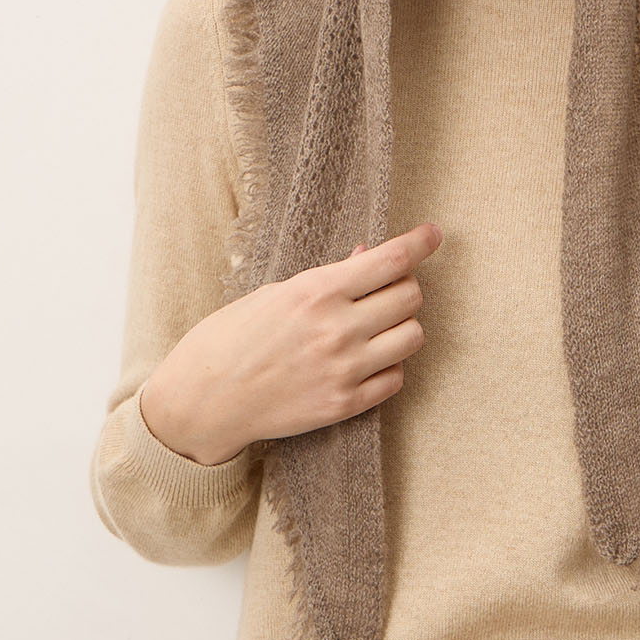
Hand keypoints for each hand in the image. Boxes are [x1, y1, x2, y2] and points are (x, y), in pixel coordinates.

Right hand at [139, 223, 442, 464]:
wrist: (205, 399)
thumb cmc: (232, 337)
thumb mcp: (276, 293)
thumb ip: (329, 278)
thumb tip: (368, 257)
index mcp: (317, 292)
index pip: (390, 260)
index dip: (420, 243)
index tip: (434, 234)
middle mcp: (337, 329)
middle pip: (410, 297)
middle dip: (403, 288)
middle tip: (384, 291)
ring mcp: (344, 369)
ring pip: (413, 337)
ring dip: (401, 328)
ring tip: (376, 328)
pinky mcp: (345, 404)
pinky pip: (396, 379)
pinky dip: (388, 366)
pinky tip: (367, 361)